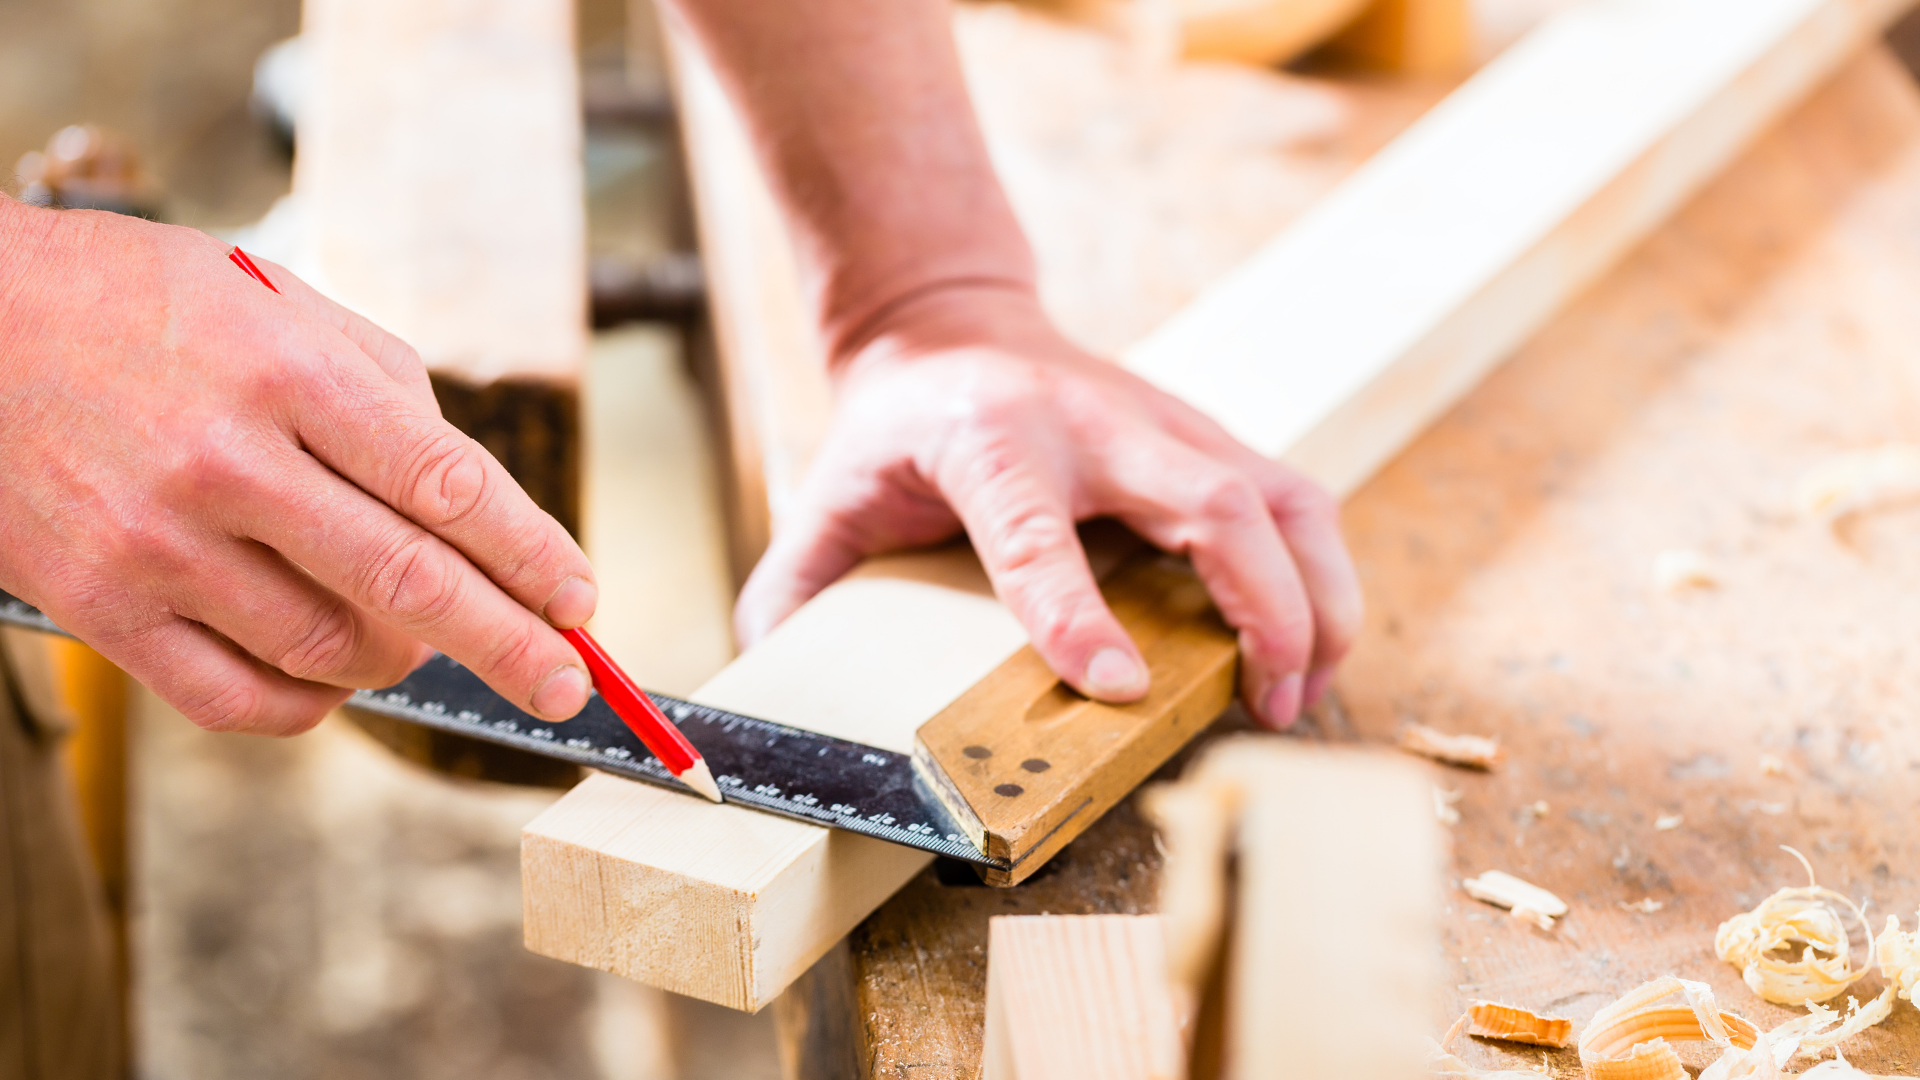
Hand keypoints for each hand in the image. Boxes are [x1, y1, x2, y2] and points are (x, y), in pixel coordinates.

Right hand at [0, 200, 596, 733]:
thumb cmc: (140, 304)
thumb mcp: (276, 299)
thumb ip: (385, 390)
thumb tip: (473, 498)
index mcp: (286, 371)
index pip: (448, 485)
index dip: (533, 554)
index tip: (582, 598)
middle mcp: (226, 461)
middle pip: (410, 584)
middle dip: (513, 644)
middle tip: (570, 684)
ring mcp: (157, 543)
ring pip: (331, 650)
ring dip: (403, 661)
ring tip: (420, 640)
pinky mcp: (99, 606)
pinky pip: (236, 698)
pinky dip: (311, 704)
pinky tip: (336, 676)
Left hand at [733, 286, 1361, 727]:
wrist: (953, 320)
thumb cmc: (897, 425)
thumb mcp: (828, 495)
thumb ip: (796, 584)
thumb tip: (770, 676)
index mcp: (991, 442)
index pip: (1038, 534)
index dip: (1076, 613)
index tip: (1118, 689)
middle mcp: (1095, 425)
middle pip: (1213, 506)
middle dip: (1264, 610)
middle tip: (1267, 703)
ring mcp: (1165, 422)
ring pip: (1284, 497)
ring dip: (1318, 597)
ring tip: (1306, 686)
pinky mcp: (1206, 434)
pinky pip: (1295, 499)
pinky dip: (1321, 572)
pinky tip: (1314, 639)